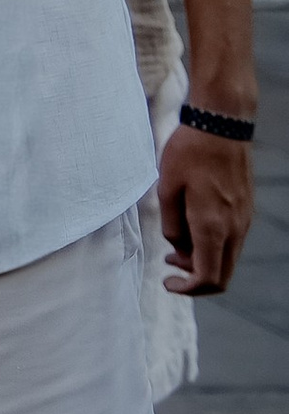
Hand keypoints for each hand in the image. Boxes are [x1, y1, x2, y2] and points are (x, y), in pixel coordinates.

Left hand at [160, 119, 256, 295]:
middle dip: (195, 279)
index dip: (187, 289)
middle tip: (169, 263)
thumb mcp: (166, 188)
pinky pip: (232, 241)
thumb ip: (171, 224)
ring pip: (227, 259)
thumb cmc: (189, 152)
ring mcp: (244, 219)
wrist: (222, 124)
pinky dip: (213, 245)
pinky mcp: (246, 209)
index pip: (208, 278)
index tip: (168, 282)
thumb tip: (177, 245)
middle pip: (222, 276)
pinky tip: (192, 227)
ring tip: (175, 244)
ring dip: (203, 260)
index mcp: (212, 226)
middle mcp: (234, 228)